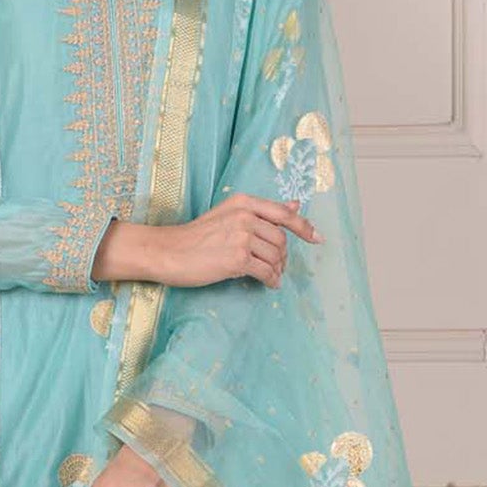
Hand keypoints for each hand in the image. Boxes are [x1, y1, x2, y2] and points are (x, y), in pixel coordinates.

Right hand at [92, 196, 319, 289]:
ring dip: (277, 269)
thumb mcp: (229, 215)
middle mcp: (245, 216)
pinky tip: (268, 284)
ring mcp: (241, 237)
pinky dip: (271, 280)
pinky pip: (266, 271)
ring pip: (276, 256)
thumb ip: (262, 211)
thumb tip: (295, 205)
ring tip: (270, 276)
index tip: (317, 238)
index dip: (304, 227)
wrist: (169, 251)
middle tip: (277, 267)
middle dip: (283, 256)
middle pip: (281, 239)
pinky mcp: (237, 259)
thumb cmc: (196, 236)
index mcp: (244, 202)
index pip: (283, 214)